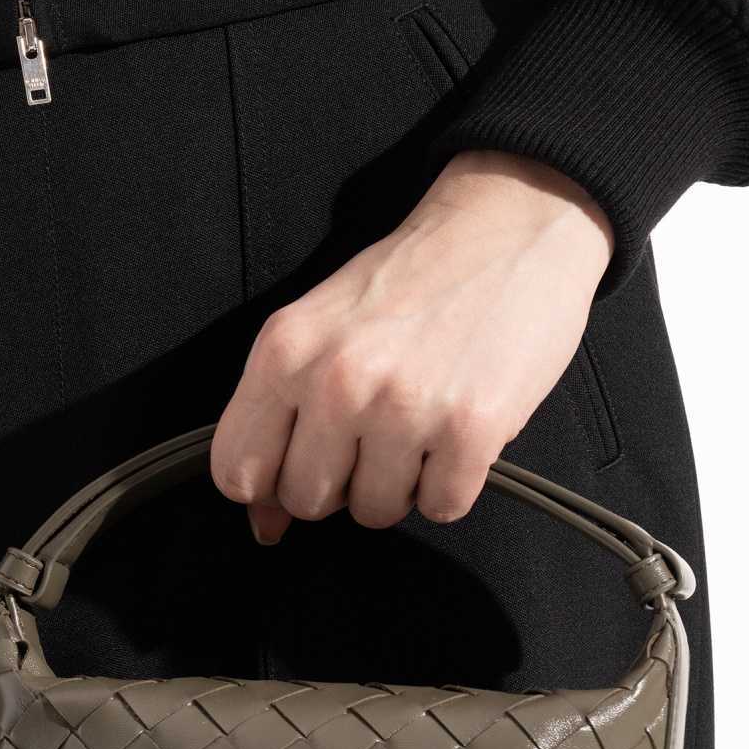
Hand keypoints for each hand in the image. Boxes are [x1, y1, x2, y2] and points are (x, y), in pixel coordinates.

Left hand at [210, 151, 613, 541]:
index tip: (296, 470)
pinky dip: (452, 483)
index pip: (237, 471)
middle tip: (371, 436)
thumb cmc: (415, 279)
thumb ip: (280, 415)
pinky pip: (441, 507)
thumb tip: (265, 520)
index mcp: (285, 350)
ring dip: (399, 483)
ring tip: (419, 425)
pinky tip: (456, 432)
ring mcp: (404, 407)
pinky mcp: (471, 430)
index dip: (267, 486)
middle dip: (340, 483)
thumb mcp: (322, 327)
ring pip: (375, 512)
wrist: (511, 227)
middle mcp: (338, 380)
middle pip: (307, 500)